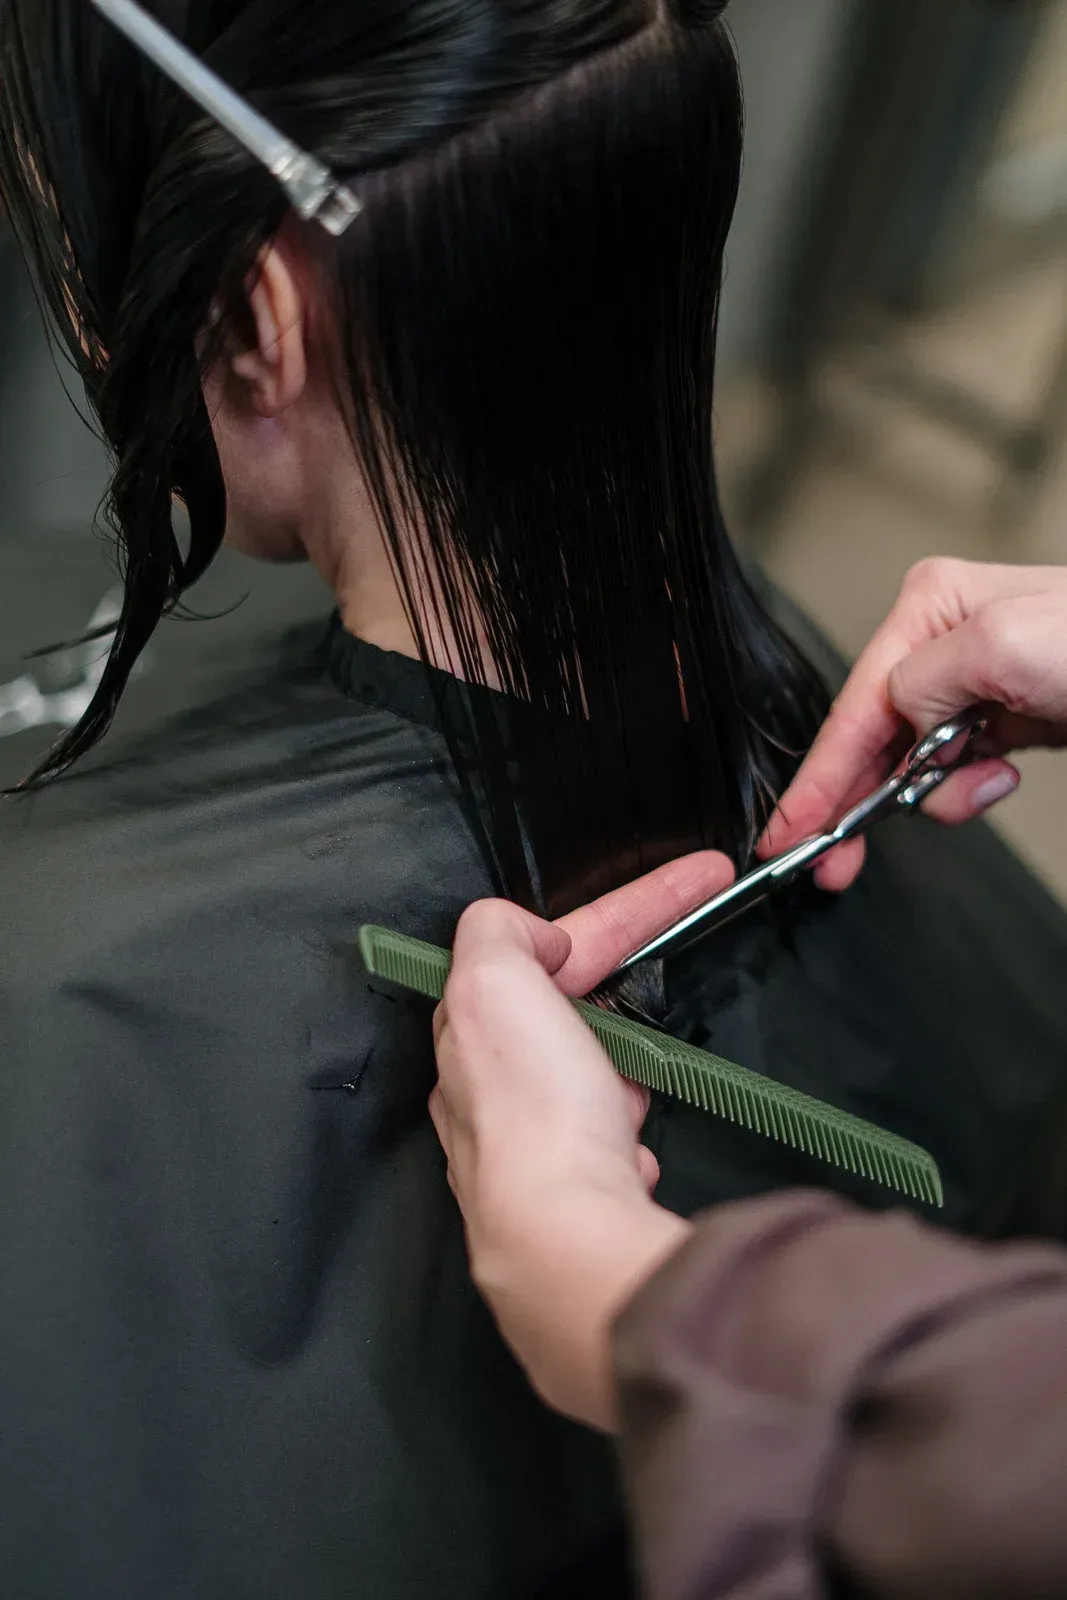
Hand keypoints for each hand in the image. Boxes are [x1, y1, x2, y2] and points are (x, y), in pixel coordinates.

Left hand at [430, 851, 735, 1430]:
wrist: (568, 1245)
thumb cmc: (533, 1114)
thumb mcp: (493, 983)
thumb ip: (498, 932)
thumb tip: (534, 938)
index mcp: (465, 1038)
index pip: (547, 949)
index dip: (628, 910)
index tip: (702, 878)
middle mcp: (483, 1103)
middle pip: (563, 1022)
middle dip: (615, 1004)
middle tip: (667, 988)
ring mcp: (528, 1157)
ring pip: (587, 1087)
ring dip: (620, 1074)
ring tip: (634, 1088)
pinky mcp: (572, 1204)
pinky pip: (607, 1151)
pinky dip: (626, 1139)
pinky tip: (635, 1152)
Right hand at [762, 558, 1066, 889]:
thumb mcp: (1003, 645)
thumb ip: (925, 682)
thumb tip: (902, 721)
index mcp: (932, 607)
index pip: (855, 705)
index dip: (818, 777)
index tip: (790, 831)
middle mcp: (945, 640)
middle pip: (874, 736)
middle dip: (856, 798)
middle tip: (832, 862)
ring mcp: (977, 681)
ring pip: (914, 760)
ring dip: (932, 792)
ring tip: (974, 790)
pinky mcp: (1007, 717)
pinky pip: (956, 768)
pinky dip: (965, 788)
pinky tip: (994, 780)